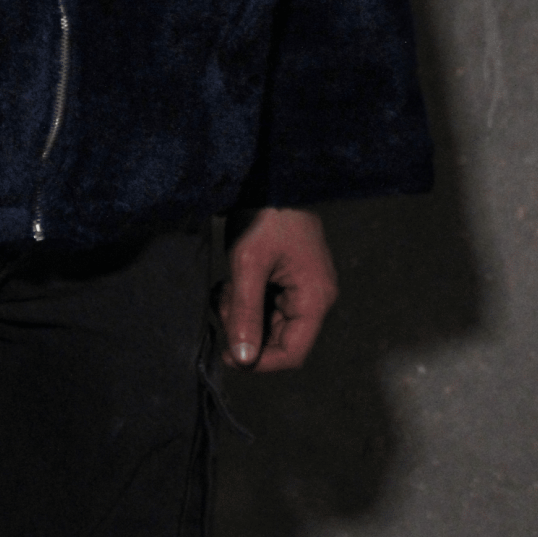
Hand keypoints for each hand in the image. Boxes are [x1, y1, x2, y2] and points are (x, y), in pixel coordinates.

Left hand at [218, 207, 336, 373]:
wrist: (268, 175)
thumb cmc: (264, 216)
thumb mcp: (248, 264)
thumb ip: (246, 313)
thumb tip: (243, 359)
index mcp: (315, 298)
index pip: (292, 352)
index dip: (260, 361)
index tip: (228, 354)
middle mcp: (314, 297)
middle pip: (279, 338)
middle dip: (246, 330)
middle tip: (222, 306)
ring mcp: (301, 285)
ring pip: (269, 321)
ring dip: (242, 313)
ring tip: (225, 288)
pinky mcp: (287, 275)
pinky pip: (266, 302)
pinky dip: (245, 299)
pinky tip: (229, 283)